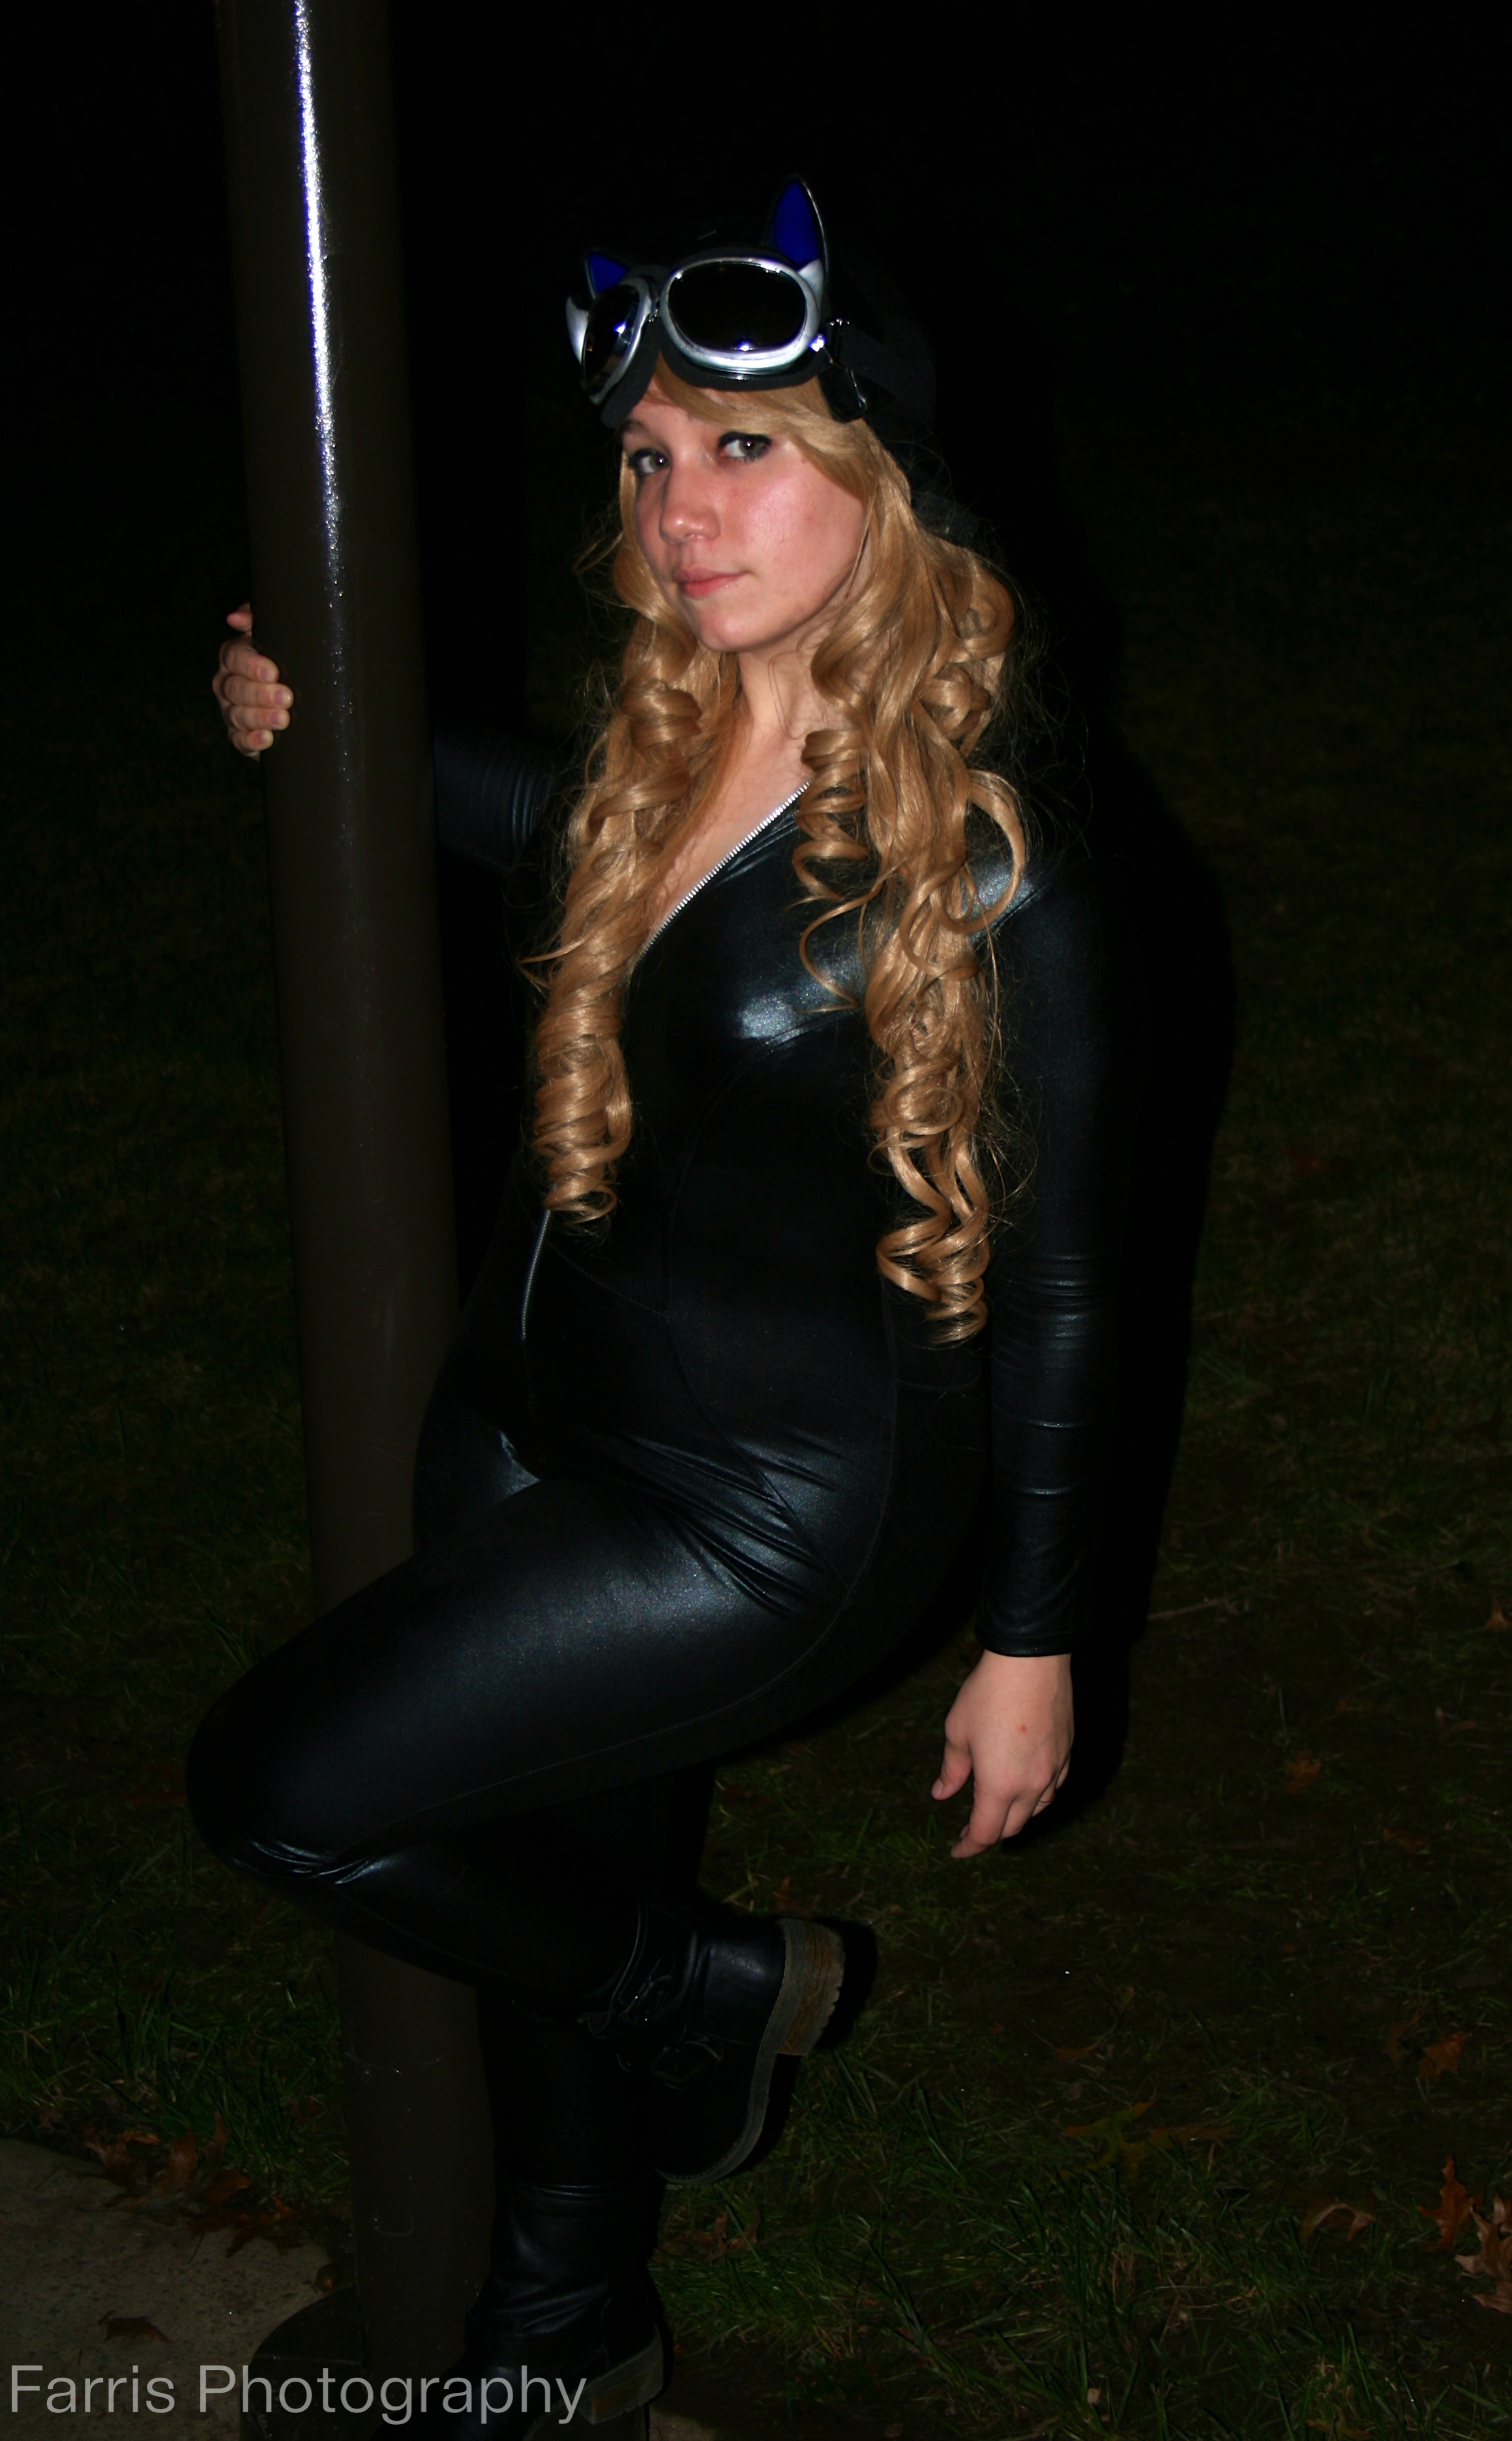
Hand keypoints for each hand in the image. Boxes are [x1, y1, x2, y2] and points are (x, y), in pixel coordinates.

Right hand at [213, 603, 292, 755]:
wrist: (300, 702)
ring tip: (283, 719)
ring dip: (260, 717)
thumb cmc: (287, 662)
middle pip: (235, 688)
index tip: (273, 671)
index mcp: (235, 657)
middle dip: (260, 694)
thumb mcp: (279, 637)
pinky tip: (267, 738)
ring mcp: (231, 710)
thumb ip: (259, 620)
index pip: (234, 657)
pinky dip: (252, 741)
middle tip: (286, 697)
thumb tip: (237, 617)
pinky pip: (239, 740)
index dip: (251, 664)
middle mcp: (228, 683)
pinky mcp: (240, 735)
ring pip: (237, 714)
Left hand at [932, 1649, 1072, 1857]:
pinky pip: (1053, 1787)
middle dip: (990, 1834)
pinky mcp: (1066, 1753)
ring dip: (1016, 1817)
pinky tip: (1027, 1786)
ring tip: (999, 1811)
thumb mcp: (958, 1731)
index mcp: (1000, 1785)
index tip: (957, 1850)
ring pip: (1037, 1810)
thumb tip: (941, 1794)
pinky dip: (1037, 1796)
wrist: (1031, 1660)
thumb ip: (951, 1770)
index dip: (969, 1847)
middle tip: (971, 1832)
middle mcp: (1031, 1785)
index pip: (985, 1833)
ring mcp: (1054, 1770)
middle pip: (1012, 1827)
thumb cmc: (987, 1694)